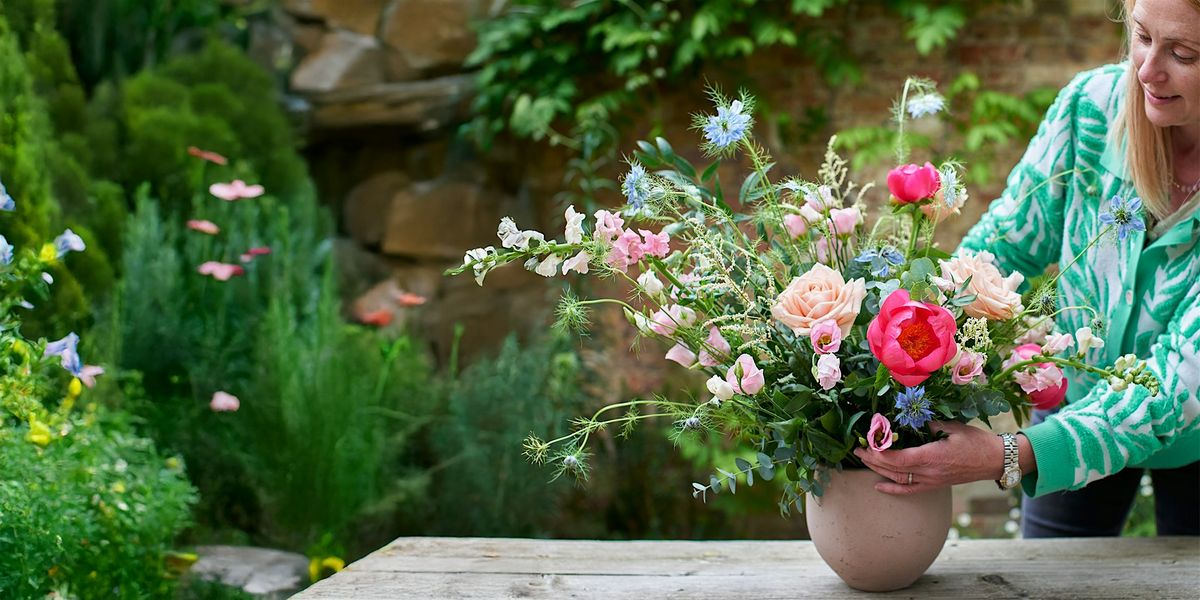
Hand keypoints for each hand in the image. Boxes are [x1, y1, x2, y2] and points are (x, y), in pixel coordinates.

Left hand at [852, 420, 1002, 494]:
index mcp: (931, 456)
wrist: (995, 461)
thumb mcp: (952, 426)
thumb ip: (928, 423)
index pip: (897, 458)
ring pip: (897, 479)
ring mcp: (930, 481)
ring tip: (862, 460)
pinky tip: (878, 485)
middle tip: (857, 448)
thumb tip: (909, 418)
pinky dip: (892, 489)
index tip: (866, 440)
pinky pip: (909, 490)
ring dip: (877, 470)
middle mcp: (928, 472)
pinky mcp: (934, 485)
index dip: (878, 451)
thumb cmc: (976, 441)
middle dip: (872, 458)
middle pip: (892, 468)